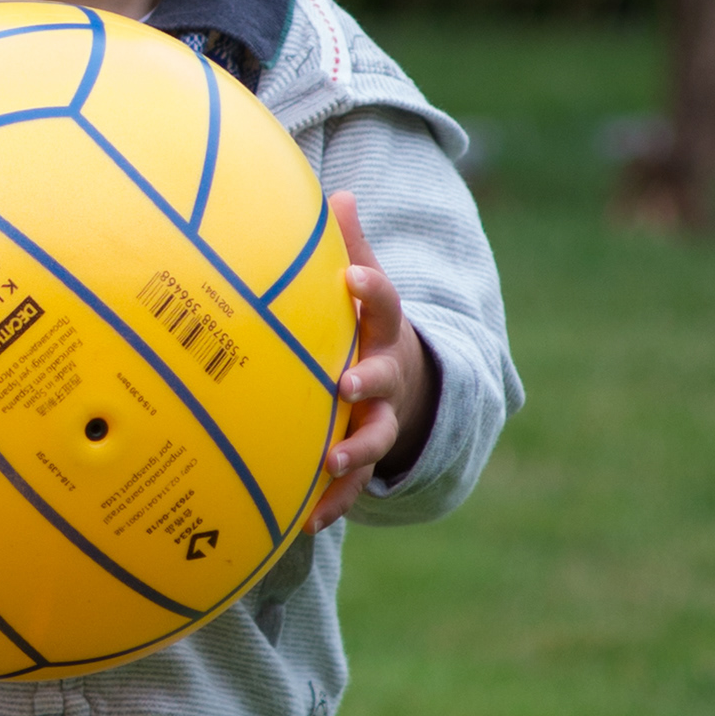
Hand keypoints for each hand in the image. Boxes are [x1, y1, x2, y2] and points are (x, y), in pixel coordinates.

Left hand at [307, 192, 434, 533]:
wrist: (407, 388)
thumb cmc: (366, 328)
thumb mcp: (365, 287)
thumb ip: (350, 248)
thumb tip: (337, 192)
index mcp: (383, 329)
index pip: (385, 304)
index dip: (372, 290)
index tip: (355, 279)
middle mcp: (386, 375)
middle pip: (384, 377)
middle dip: (369, 381)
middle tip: (346, 385)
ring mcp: (380, 418)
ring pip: (374, 438)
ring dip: (354, 452)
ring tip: (331, 464)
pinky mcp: (366, 458)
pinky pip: (352, 484)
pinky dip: (332, 502)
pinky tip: (307, 522)